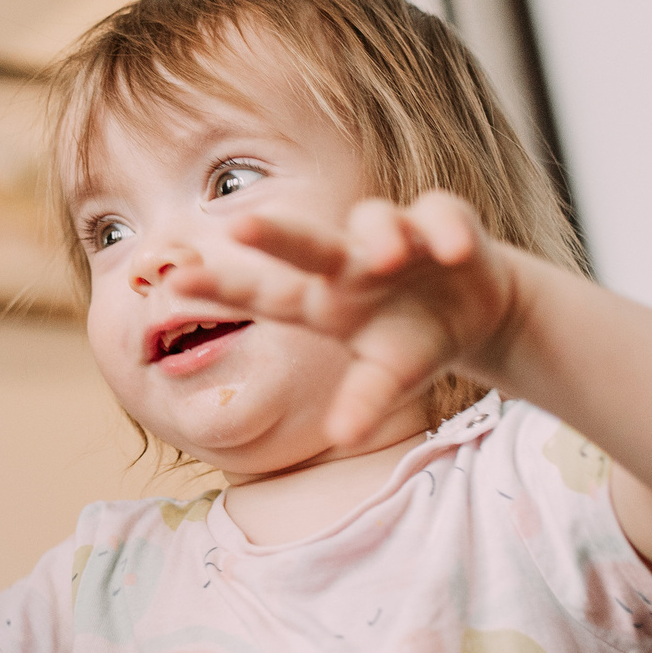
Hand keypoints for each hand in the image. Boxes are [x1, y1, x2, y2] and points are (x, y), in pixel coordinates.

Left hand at [165, 190, 526, 445]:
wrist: (475, 311)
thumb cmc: (409, 342)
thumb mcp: (385, 376)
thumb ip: (363, 401)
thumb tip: (343, 436)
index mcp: (322, 301)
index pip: (265, 294)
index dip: (223, 288)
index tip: (176, 282)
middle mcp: (348, 264)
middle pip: (306, 244)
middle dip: (275, 236)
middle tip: (239, 227)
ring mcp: (394, 238)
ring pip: (376, 221)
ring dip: (382, 234)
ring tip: (388, 258)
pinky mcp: (442, 224)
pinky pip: (439, 216)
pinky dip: (445, 232)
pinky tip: (452, 252)